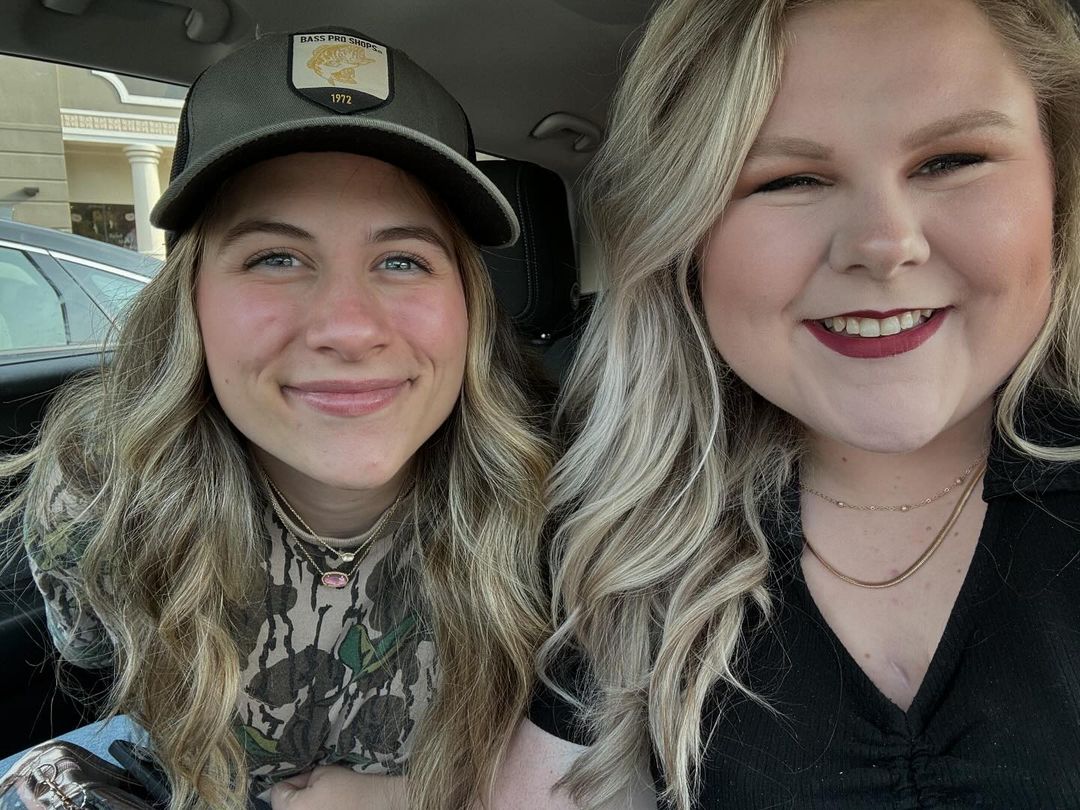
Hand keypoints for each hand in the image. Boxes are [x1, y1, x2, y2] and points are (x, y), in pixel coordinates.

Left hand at [269, 765, 405, 809]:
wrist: (380, 803)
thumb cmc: (352, 786)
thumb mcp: (323, 771)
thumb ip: (302, 777)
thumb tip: (294, 784)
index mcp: (291, 809)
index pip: (277, 791)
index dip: (293, 780)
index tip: (309, 776)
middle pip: (284, 807)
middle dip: (297, 796)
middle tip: (318, 787)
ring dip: (307, 806)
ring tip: (327, 800)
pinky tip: (333, 807)